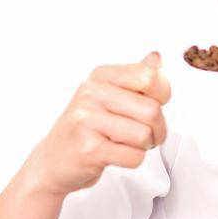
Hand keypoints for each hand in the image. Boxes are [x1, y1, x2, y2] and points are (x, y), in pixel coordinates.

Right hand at [18, 51, 170, 196]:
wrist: (54, 160)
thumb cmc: (86, 128)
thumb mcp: (109, 95)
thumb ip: (135, 77)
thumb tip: (155, 58)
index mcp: (100, 77)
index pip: (149, 77)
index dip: (162, 95)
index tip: (154, 104)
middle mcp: (91, 94)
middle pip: (152, 110)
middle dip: (158, 129)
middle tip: (146, 134)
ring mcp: (87, 120)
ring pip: (144, 135)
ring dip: (144, 146)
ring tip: (127, 144)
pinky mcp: (88, 148)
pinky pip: (134, 156)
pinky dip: (132, 160)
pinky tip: (115, 154)